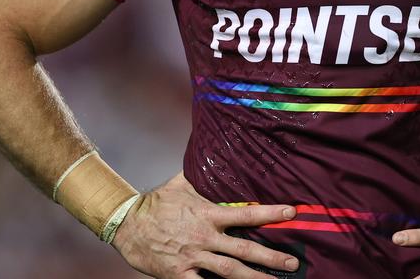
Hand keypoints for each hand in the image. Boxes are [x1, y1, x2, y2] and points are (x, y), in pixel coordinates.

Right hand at [111, 172, 298, 278]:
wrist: (125, 223)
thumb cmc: (155, 203)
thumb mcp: (180, 183)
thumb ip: (201, 175)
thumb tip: (214, 152)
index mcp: (208, 214)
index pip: (247, 213)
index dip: (270, 213)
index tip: (291, 213)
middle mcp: (205, 237)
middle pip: (245, 248)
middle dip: (271, 256)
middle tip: (293, 261)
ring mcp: (193, 257)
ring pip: (229, 271)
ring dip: (254, 278)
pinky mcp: (179, 274)